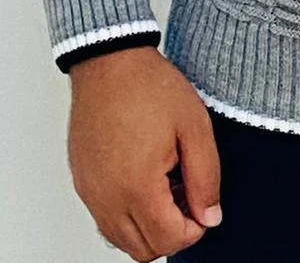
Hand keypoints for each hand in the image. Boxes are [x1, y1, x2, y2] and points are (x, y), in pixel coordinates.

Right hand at [67, 45, 222, 260]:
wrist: (109, 61)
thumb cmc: (149, 86)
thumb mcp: (194, 126)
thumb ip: (206, 177)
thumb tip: (210, 217)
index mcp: (136, 186)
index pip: (168, 240)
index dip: (196, 229)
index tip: (204, 203)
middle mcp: (107, 198)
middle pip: (143, 250)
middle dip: (173, 232)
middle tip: (188, 195)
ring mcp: (90, 192)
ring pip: (122, 240)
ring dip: (150, 226)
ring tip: (169, 184)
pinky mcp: (83, 183)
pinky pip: (105, 219)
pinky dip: (128, 214)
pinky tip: (147, 179)